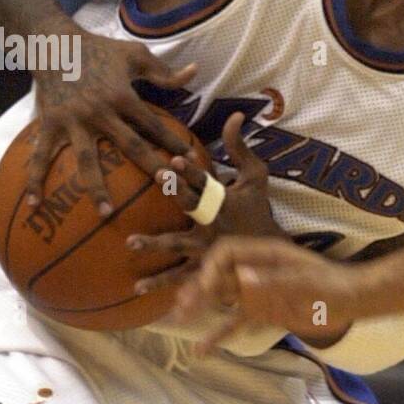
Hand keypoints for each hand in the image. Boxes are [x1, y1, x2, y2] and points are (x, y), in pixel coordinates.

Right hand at [28, 32, 198, 214]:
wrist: (53, 42)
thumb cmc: (99, 50)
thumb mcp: (135, 54)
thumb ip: (163, 71)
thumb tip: (193, 72)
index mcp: (122, 96)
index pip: (155, 125)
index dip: (174, 143)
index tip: (191, 162)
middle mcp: (100, 111)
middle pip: (130, 146)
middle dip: (151, 169)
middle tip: (167, 191)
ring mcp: (73, 121)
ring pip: (87, 159)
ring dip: (96, 188)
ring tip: (105, 213)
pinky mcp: (49, 124)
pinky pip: (40, 156)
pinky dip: (34, 180)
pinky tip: (34, 206)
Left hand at [129, 113, 283, 294]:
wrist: (272, 253)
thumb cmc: (258, 209)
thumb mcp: (256, 176)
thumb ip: (240, 147)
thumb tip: (236, 114)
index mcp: (226, 200)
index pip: (207, 182)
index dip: (192, 171)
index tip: (173, 158)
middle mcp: (216, 224)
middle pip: (192, 207)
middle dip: (176, 194)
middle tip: (156, 177)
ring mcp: (209, 250)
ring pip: (180, 246)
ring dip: (156, 245)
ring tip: (131, 243)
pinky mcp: (205, 271)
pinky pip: (180, 278)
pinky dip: (160, 284)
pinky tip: (136, 289)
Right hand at [171, 235, 367, 353]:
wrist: (354, 300)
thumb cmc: (333, 285)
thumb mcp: (305, 283)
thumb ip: (273, 282)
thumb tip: (241, 279)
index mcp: (265, 254)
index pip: (227, 254)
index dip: (212, 269)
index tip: (206, 289)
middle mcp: (256, 270)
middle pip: (219, 275)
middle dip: (198, 289)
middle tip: (181, 307)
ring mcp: (259, 291)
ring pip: (222, 298)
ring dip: (202, 308)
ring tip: (179, 319)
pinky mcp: (263, 312)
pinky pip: (237, 322)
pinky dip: (220, 334)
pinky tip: (202, 350)